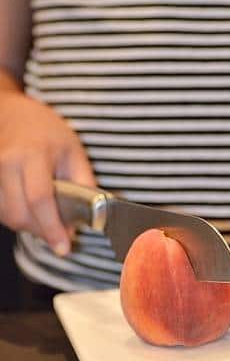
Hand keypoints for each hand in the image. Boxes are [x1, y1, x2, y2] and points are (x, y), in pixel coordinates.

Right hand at [0, 90, 94, 254]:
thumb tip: (91, 219)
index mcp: (34, 155)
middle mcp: (7, 163)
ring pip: (7, 216)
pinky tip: (31, 209)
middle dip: (42, 231)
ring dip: (29, 225)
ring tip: (47, 217)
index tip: (63, 247)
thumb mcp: (76, 153)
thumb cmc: (50, 133)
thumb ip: (84, 186)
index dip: (52, 228)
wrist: (13, 114)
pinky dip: (16, 217)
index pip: (40, 199)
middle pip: (19, 213)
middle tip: (60, 233)